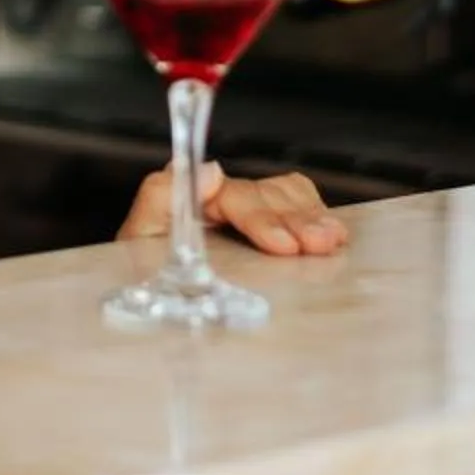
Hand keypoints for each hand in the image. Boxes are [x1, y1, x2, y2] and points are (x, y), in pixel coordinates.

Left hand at [117, 164, 348, 256]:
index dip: (261, 217)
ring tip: (332, 241)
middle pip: (269, 195)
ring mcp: (249, 211)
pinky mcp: (269, 225)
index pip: (234, 195)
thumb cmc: (145, 276)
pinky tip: (335, 234)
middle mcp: (225, 200)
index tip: (282, 245)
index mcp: (193, 199)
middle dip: (297, 221)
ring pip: (289, 195)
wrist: (151, 303)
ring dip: (313, 217)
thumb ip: (160, 197)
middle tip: (319, 246)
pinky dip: (318, 213)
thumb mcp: (139, 239)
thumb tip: (209, 171)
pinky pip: (298, 202)